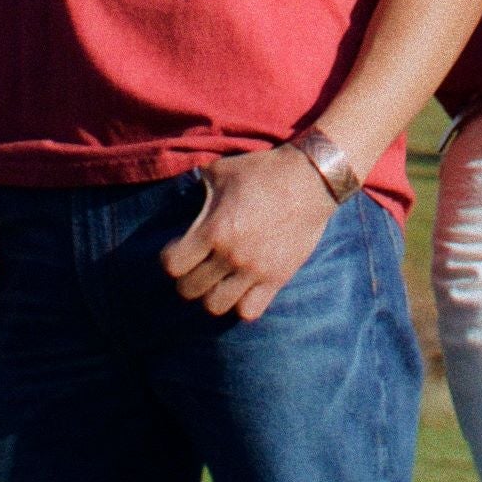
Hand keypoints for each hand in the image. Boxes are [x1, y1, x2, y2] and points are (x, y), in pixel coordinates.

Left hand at [161, 146, 338, 321]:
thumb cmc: (263, 171)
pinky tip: (242, 288)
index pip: (173, 266)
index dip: (170, 258)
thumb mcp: (221, 170)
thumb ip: (197, 186)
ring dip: (211, 294)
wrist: (311, 179)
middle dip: (187, 278)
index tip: (178, 249)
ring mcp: (255, 270)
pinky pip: (250, 311)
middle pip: (190, 290)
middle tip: (196, 266)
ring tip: (217, 281)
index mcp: (214, 229)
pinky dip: (241, 304)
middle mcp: (231, 255)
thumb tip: (181, 192)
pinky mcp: (278, 278)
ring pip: (216, 306)